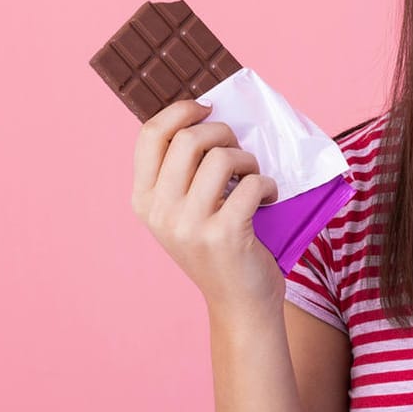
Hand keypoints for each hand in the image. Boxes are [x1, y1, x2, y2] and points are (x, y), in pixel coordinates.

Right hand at [131, 98, 283, 317]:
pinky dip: (268, 184)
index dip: (180, 110)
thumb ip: (181, 174)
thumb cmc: (217, 249)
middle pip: (188, 139)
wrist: (239, 304)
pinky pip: (252, 183)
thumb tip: (204, 116)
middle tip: (238, 149)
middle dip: (222, 132)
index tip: (206, 108)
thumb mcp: (183, 213)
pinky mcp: (224, 234)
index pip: (149, 135)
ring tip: (254, 176)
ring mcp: (189, 225)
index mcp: (143, 200)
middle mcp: (159, 212)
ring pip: (220, 157)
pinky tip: (269, 197)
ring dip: (247, 158)